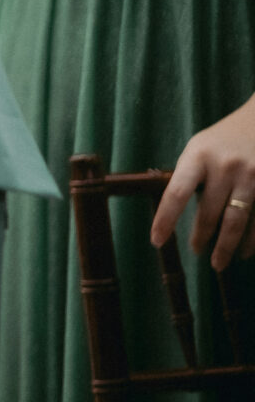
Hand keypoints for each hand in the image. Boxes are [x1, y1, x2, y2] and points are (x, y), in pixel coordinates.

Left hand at [154, 95, 254, 269]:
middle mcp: (224, 167)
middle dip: (201, 238)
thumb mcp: (200, 148)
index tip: (156, 241)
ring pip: (236, 222)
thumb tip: (176, 213)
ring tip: (220, 262)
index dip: (164, 220)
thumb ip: (190, 176)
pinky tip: (247, 251)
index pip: (175, 193)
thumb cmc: (224, 138)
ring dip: (228, 247)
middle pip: (208, 213)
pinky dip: (253, 240)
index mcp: (198, 155)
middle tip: (197, 252)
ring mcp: (251, 177)